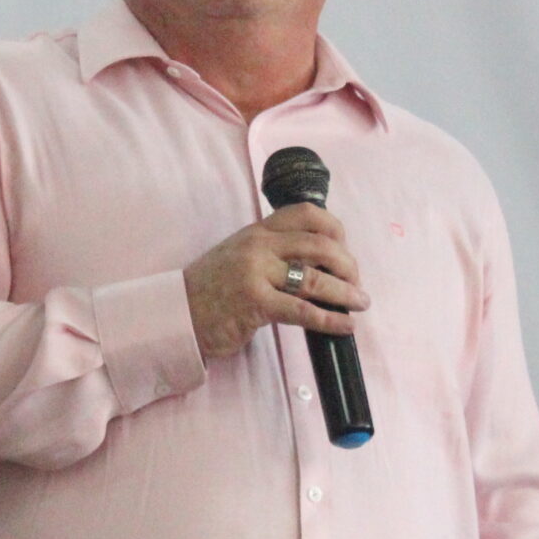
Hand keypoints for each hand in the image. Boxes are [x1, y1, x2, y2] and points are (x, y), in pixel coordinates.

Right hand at [182, 204, 368, 360]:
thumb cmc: (212, 290)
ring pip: (315, 278)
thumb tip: (319, 263)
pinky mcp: (255, 303)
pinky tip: (345, 325)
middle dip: (347, 264)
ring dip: (346, 292)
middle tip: (356, 282)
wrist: (178, 314)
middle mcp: (258, 245)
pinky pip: (303, 311)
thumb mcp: (241, 256)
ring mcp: (256, 273)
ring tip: (360, 302)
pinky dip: (331, 319)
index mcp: (257, 230)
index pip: (306, 214)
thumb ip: (273, 252)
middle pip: (319, 245)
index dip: (336, 229)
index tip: (345, 249)